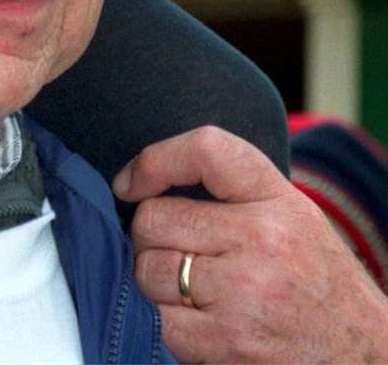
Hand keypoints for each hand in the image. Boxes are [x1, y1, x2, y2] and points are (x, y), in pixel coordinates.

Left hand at [115, 125, 387, 363]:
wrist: (362, 355)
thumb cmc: (315, 280)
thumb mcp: (289, 214)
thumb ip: (232, 190)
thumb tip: (146, 180)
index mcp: (276, 198)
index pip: (205, 149)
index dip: (153, 160)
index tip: (130, 183)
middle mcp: (262, 240)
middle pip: (154, 218)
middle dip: (149, 237)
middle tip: (173, 251)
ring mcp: (245, 293)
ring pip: (148, 271)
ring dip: (154, 282)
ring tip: (188, 288)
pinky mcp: (230, 343)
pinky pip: (161, 322)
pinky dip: (168, 324)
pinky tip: (198, 321)